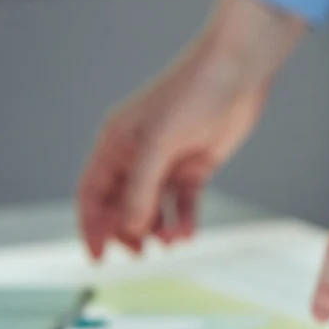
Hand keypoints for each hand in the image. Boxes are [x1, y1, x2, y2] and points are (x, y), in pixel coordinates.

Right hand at [77, 0, 305, 259]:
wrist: (237, 72)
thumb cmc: (191, 94)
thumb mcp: (158, 144)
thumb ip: (140, 189)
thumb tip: (128, 228)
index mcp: (116, 144)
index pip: (92, 193)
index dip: (91, 225)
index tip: (98, 256)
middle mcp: (137, 155)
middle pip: (122, 206)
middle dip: (127, 232)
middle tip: (139, 254)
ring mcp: (167, 162)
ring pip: (155, 208)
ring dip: (159, 229)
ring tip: (171, 242)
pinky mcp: (195, 167)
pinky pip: (184, 203)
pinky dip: (184, 220)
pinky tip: (188, 233)